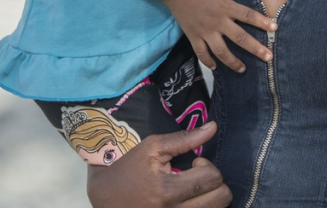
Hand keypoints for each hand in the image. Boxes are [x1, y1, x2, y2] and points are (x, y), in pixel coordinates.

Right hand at [87, 123, 231, 207]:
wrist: (105, 199)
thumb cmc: (127, 170)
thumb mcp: (152, 148)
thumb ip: (184, 139)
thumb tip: (212, 127)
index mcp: (168, 191)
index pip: (212, 178)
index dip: (207, 165)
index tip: (193, 163)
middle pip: (222, 198)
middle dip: (215, 182)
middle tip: (197, 176)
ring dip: (211, 196)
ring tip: (193, 188)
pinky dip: (203, 205)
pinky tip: (190, 198)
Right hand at [162, 0, 275, 72]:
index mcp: (225, 6)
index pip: (248, 15)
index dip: (262, 22)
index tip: (275, 29)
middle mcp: (217, 21)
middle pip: (239, 37)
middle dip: (255, 48)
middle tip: (268, 58)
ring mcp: (205, 31)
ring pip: (221, 50)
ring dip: (233, 62)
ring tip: (243, 69)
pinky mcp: (193, 36)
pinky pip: (201, 52)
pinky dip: (207, 61)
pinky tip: (215, 67)